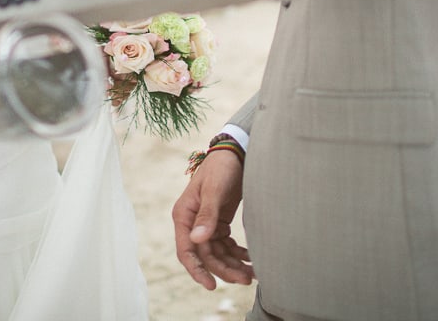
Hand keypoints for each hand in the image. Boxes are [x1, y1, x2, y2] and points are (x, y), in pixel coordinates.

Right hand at [172, 150, 252, 289]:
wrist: (236, 152)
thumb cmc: (221, 167)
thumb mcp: (214, 189)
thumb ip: (206, 214)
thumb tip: (197, 239)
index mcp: (184, 215)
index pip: (186, 250)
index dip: (197, 270)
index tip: (211, 285)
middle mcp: (193, 222)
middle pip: (206, 255)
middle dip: (224, 269)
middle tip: (246, 279)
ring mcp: (206, 223)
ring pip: (218, 253)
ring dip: (233, 264)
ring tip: (253, 274)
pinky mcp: (219, 222)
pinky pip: (227, 245)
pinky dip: (238, 254)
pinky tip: (251, 259)